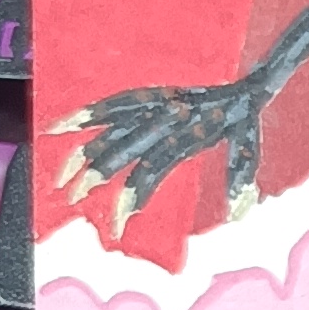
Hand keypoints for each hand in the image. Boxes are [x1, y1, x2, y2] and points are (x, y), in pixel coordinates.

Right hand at [52, 70, 269, 231]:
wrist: (249, 81)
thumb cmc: (246, 122)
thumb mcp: (248, 151)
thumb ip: (240, 182)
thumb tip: (238, 215)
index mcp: (187, 132)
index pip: (149, 170)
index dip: (129, 199)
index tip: (115, 228)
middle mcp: (164, 116)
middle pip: (119, 147)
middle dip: (93, 175)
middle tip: (71, 200)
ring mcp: (154, 103)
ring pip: (107, 125)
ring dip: (82, 150)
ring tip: (60, 177)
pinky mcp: (149, 94)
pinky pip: (112, 104)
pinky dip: (86, 114)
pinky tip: (59, 128)